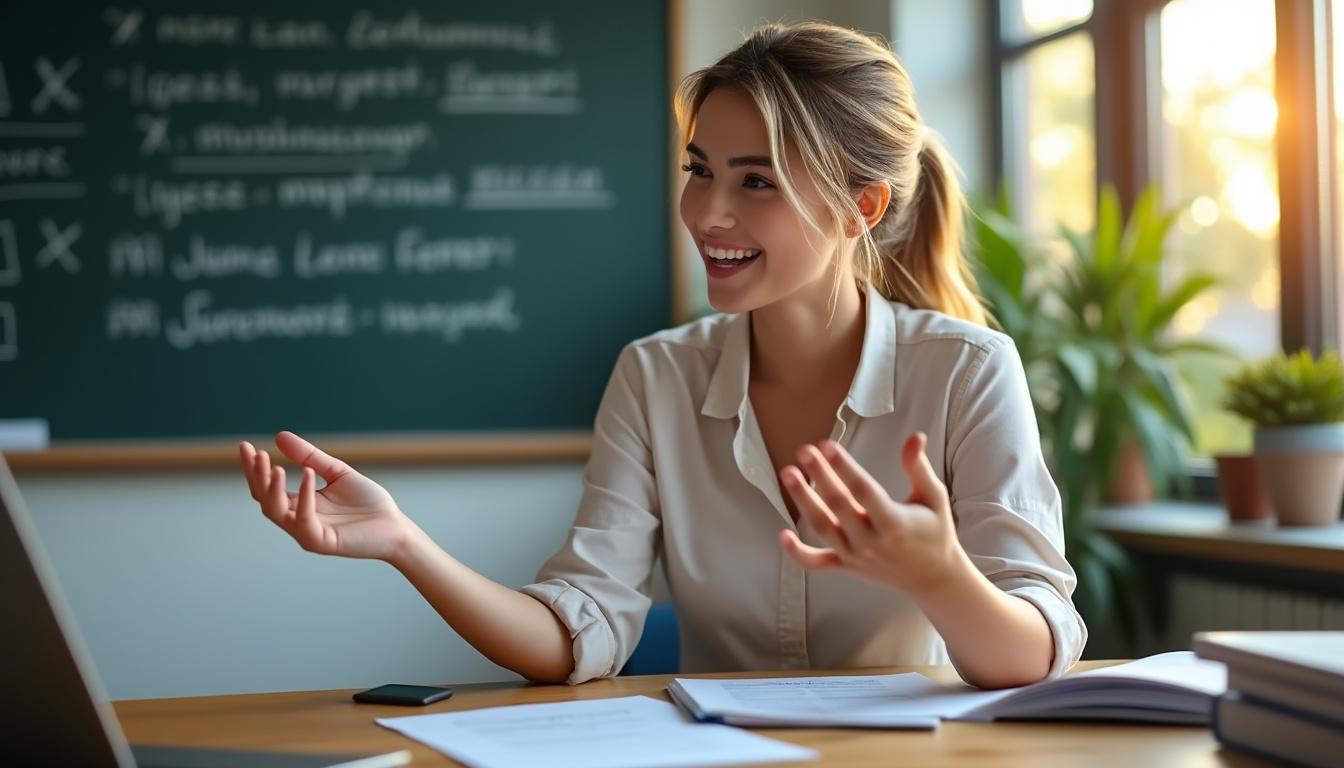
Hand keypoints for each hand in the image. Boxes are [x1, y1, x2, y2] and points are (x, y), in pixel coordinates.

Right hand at [239, 431, 419, 561]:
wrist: (395, 526)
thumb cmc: (368, 503)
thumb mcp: (337, 473)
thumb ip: (310, 457)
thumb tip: (279, 436)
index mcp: (299, 505)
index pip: (266, 488)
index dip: (254, 468)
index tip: (245, 446)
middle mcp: (297, 521)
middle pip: (264, 499)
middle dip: (256, 476)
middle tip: (254, 452)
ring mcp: (307, 533)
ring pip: (275, 512)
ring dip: (272, 488)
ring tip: (273, 465)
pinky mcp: (322, 542)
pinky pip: (304, 520)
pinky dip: (304, 495)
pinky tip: (308, 474)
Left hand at [777, 432, 966, 595]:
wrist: (934, 578)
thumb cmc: (935, 532)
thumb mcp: (933, 497)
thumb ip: (919, 467)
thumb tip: (915, 437)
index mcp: (895, 522)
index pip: (864, 490)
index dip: (845, 467)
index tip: (828, 445)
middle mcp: (872, 541)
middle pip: (839, 506)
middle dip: (820, 476)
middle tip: (804, 451)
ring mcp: (856, 556)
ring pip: (823, 528)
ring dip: (803, 501)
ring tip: (788, 474)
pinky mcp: (847, 566)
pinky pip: (817, 563)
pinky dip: (797, 553)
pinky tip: (781, 534)